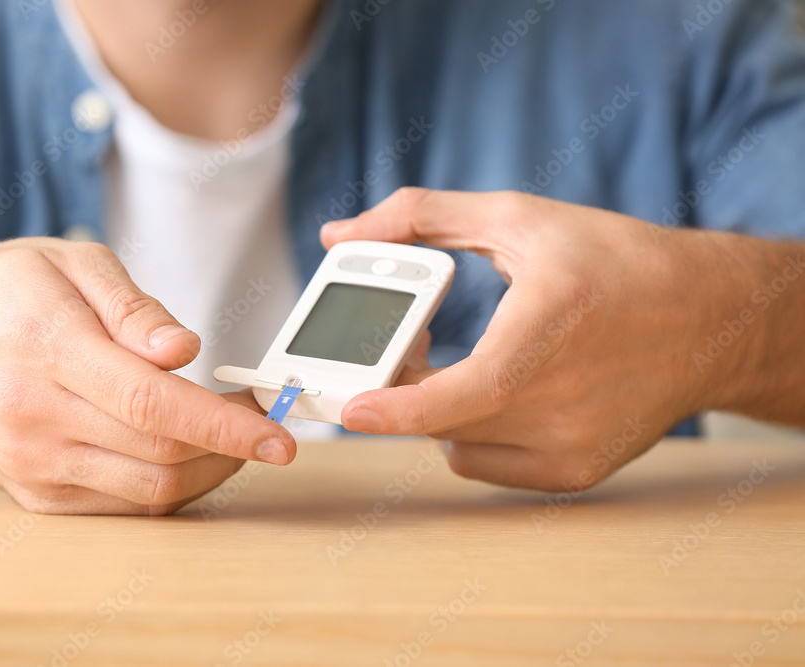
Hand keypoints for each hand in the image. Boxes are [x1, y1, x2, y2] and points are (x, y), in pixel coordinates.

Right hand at [0, 238, 295, 513]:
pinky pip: (122, 504)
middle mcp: (33, 415)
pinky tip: (181, 451)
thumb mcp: (72, 264)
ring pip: (148, 489)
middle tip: (259, 417)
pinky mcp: (32, 493)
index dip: (226, 426)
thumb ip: (134, 308)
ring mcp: (30, 463)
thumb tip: (184, 352)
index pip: (154, 403)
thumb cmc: (3, 292)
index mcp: (48, 347)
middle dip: (230, 445)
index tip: (279, 436)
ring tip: (223, 431)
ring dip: (207, 469)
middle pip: (160, 452)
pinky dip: (167, 483)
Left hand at [321, 188, 730, 491]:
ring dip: (439, 410)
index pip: (469, 389)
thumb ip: (421, 217)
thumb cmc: (612, 262)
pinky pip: (487, 463)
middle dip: (402, 385)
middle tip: (410, 343)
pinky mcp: (577, 472)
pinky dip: (472, 431)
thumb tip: (338, 235)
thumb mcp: (518, 219)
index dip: (403, 408)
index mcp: (552, 326)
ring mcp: (575, 444)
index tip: (352, 410)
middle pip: (445, 417)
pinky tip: (499, 394)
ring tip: (466, 363)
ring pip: (457, 443)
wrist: (708, 319)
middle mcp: (568, 398)